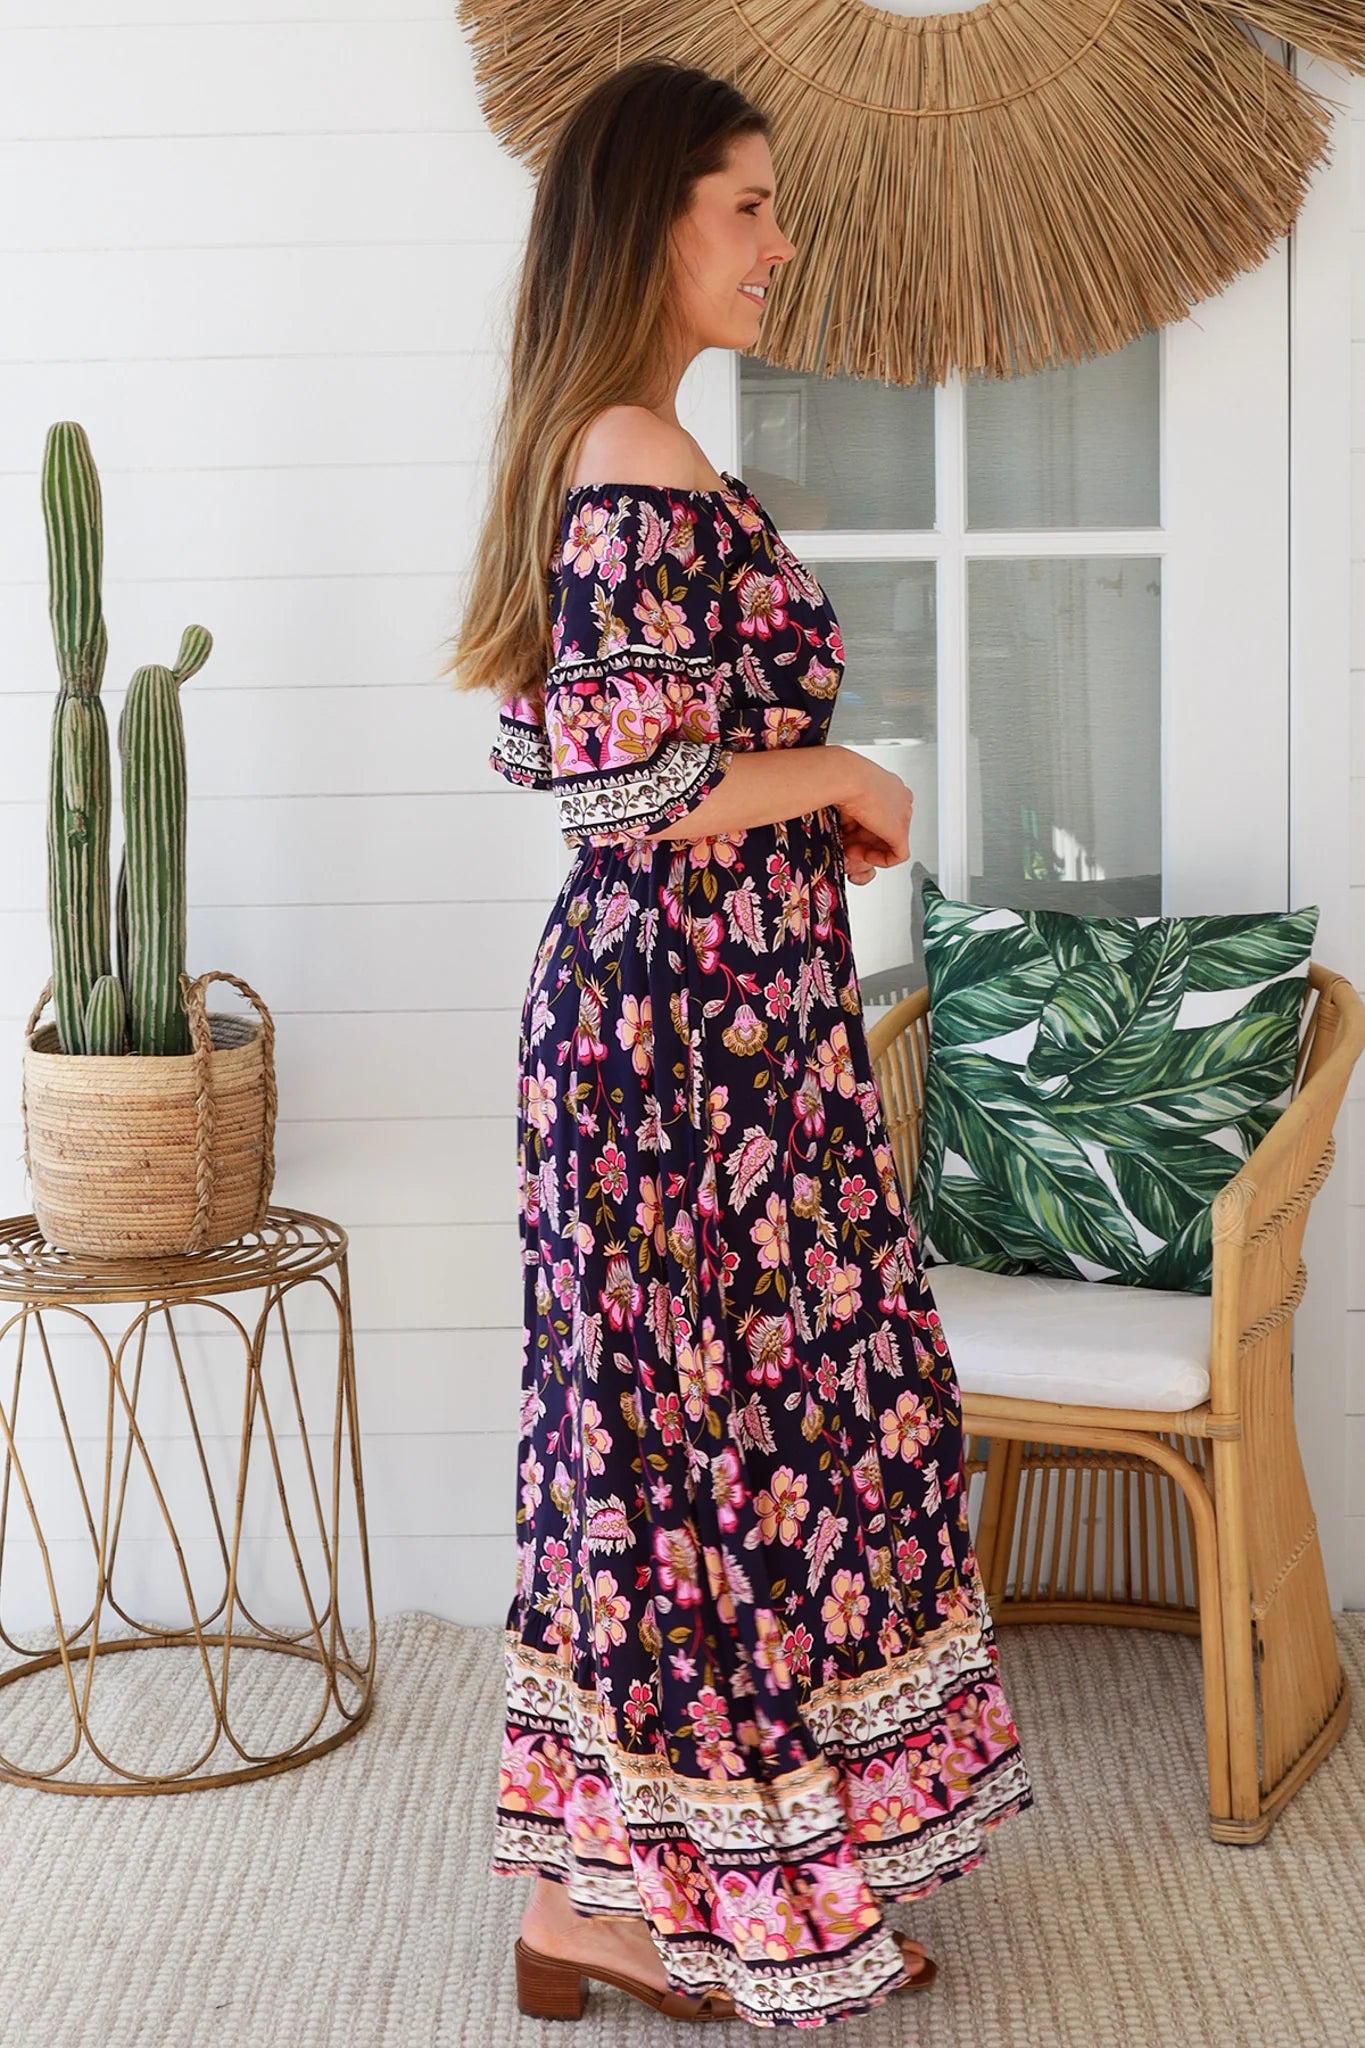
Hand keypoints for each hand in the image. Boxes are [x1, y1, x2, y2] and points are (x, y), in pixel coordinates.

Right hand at [837, 755, 912, 874]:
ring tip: (849, 849)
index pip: (881, 814)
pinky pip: (897, 855)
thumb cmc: (841, 780)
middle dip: (864, 841)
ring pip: (889, 842)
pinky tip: (863, 855)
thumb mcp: (848, 799)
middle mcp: (899, 798)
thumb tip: (847, 829)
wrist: (845, 778)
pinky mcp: (901, 831)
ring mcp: (903, 814)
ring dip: (867, 850)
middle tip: (847, 845)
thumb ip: (854, 815)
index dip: (862, 828)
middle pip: (884, 829)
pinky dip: (879, 860)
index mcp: (889, 786)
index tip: (848, 832)